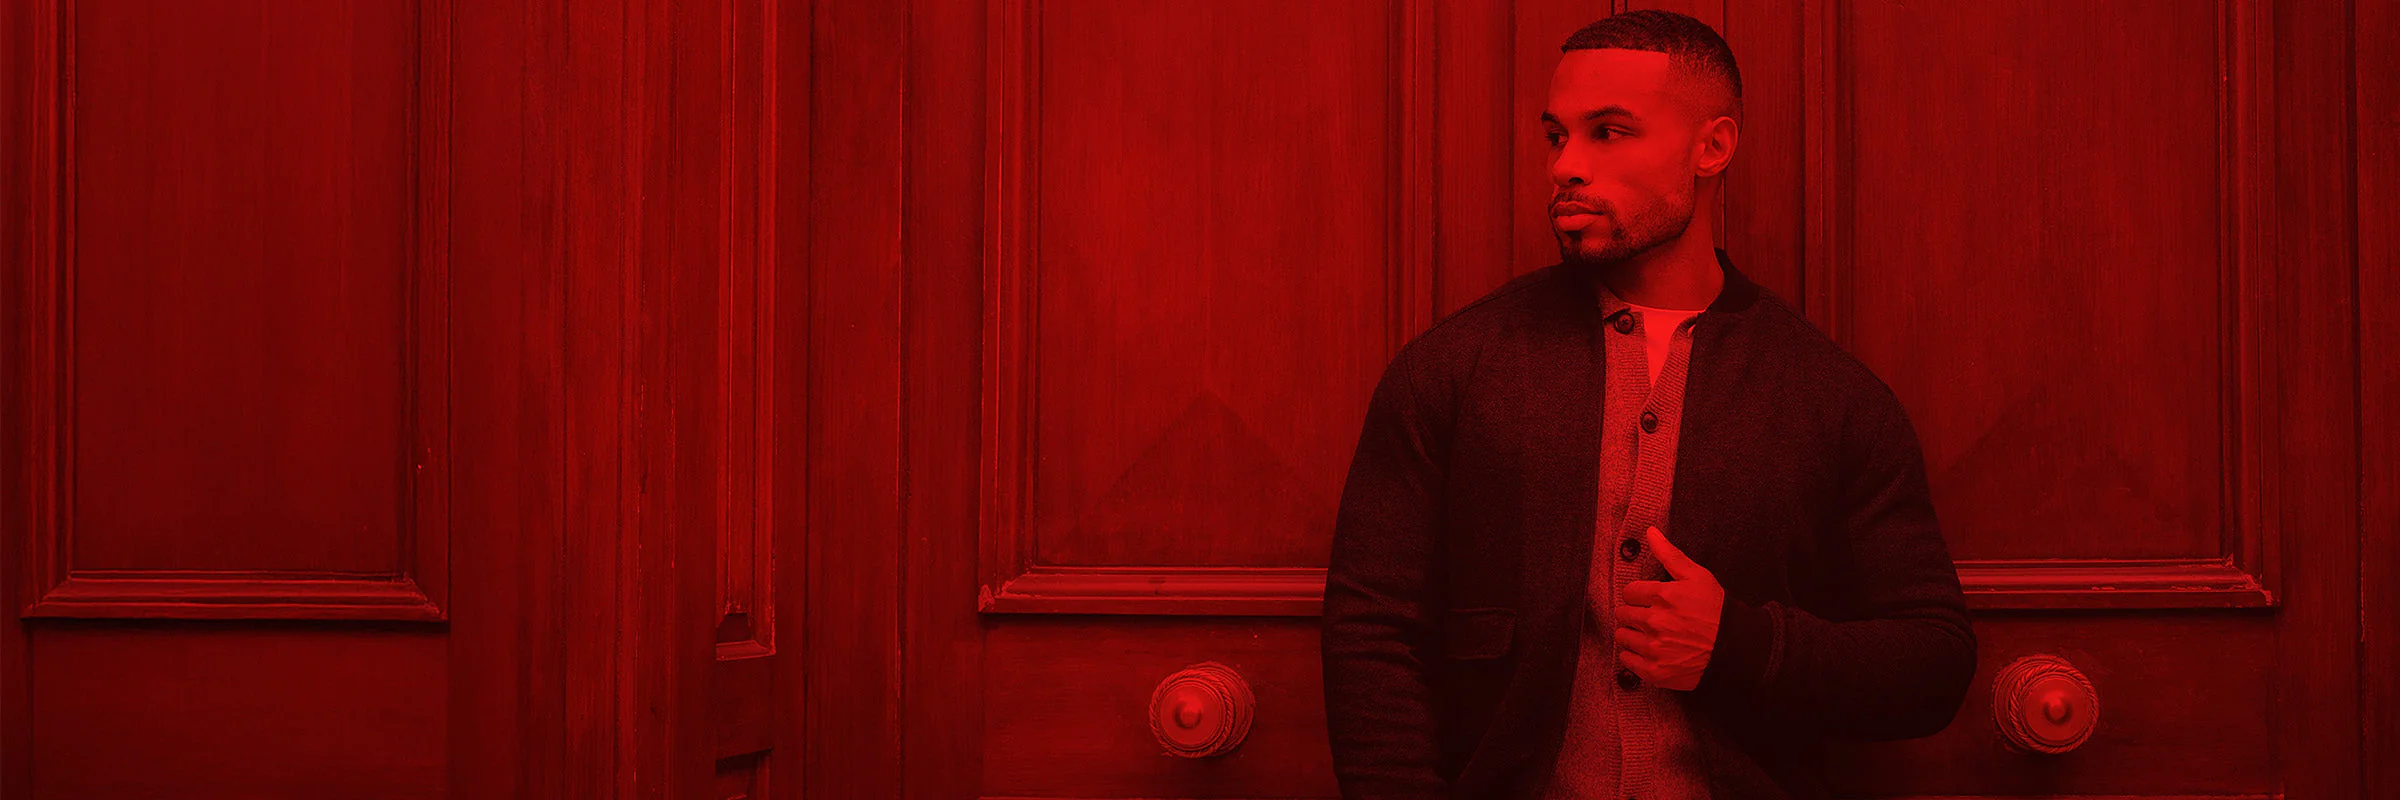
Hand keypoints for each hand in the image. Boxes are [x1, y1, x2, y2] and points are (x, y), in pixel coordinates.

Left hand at [1613, 526, 1723, 690]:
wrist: (1736, 648)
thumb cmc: (1717, 610)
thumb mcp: (1697, 576)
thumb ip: (1669, 554)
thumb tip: (1650, 532)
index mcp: (1663, 596)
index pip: (1629, 592)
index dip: (1638, 594)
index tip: (1648, 599)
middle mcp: (1655, 622)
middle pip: (1623, 613)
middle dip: (1634, 613)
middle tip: (1650, 617)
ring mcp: (1654, 648)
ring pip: (1622, 636)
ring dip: (1632, 634)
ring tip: (1650, 634)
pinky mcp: (1655, 671)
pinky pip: (1626, 660)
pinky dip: (1634, 656)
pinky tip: (1649, 650)